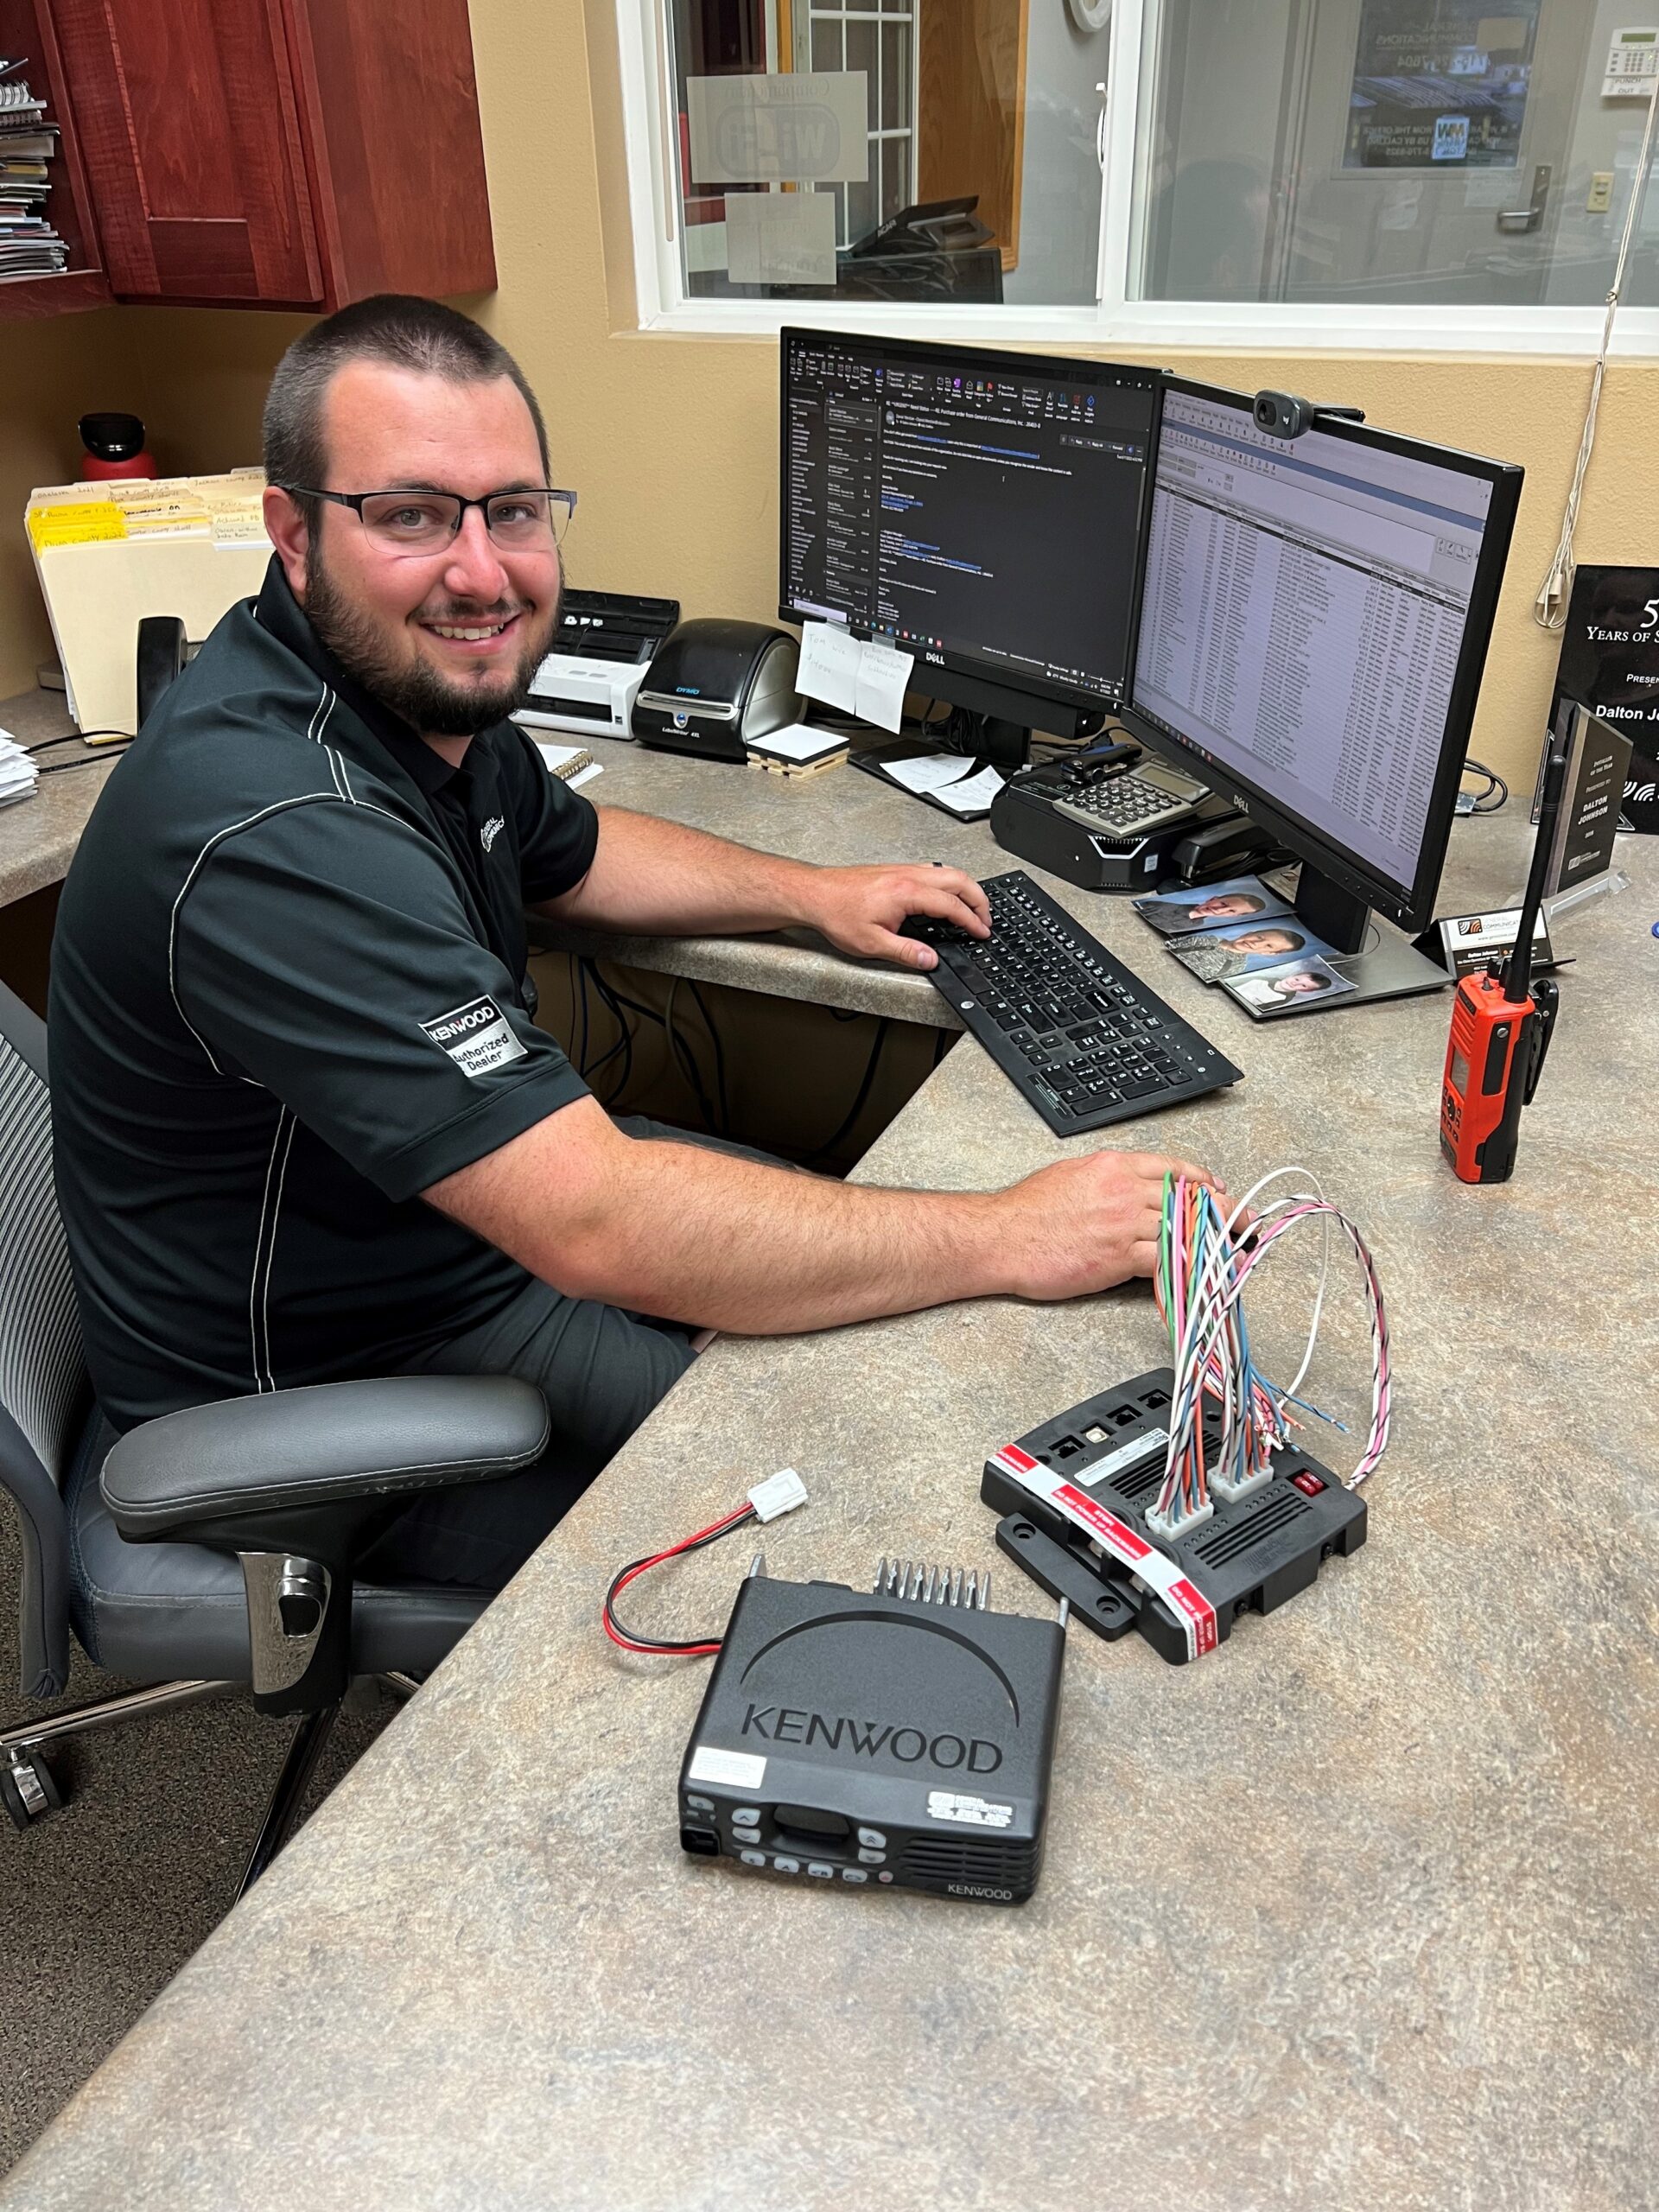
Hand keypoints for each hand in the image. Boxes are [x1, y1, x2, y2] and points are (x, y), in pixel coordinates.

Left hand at [798, 861, 990, 969]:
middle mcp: (909, 876)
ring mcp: (903, 870)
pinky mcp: (896, 871)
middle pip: (959, 880)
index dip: (972, 921)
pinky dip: (951, 884)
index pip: (952, 906)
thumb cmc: (837, 914)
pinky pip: (934, 871)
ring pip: (948, 871)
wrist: (816, 894)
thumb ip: (906, 952)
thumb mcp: (872, 943)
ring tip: (973, 909)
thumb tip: (931, 960)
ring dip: (967, 889)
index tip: (981, 933)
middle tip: (986, 919)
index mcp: (907, 893)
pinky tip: (948, 897)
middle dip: (980, 900)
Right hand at [991, 1149, 1226, 1300]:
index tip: (1219, 1193)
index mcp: (1113, 1165)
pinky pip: (1167, 1259)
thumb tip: (1130, 1186)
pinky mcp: (1118, 1255)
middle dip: (1223, 1213)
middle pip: (1189, 1198)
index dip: (1205, 1183)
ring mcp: (1123, 1222)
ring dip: (1213, 1243)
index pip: (1175, 1169)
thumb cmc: (1026, 1212)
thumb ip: (1107, 1177)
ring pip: (1184, 1229)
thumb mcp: (1071, 1175)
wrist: (1001, 1237)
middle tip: (1243, 1224)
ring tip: (1233, 1252)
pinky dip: (1189, 1266)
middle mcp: (1124, 1189)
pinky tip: (1203, 1272)